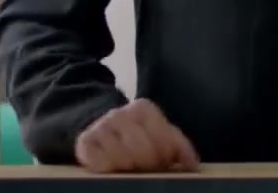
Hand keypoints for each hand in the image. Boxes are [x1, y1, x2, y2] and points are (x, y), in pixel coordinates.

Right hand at [74, 98, 199, 173]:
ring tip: (129, 166)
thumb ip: (180, 146)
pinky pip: (100, 163)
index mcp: (144, 109)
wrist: (100, 129)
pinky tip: (111, 167)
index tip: (163, 161)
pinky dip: (108, 168)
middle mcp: (120, 114)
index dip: (166, 156)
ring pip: (122, 158)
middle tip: (146, 167)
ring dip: (128, 167)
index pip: (164, 140)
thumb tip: (192, 165)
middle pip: (143, 151)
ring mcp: (100, 126)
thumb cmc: (137, 135)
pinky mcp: (84, 142)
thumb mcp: (160, 135)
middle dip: (149, 164)